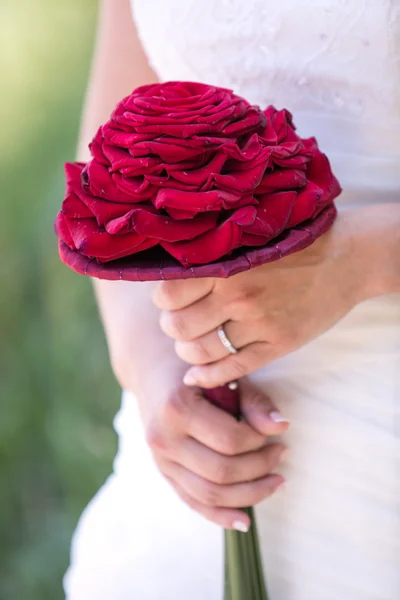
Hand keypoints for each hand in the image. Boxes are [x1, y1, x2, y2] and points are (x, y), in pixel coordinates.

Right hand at [135, 372, 287, 530]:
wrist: (154, 372)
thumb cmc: (197, 371)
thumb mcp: (225, 376)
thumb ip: (253, 401)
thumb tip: (281, 427)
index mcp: (177, 408)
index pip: (230, 440)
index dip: (259, 441)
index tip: (273, 433)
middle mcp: (163, 438)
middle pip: (221, 472)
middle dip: (259, 468)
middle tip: (281, 454)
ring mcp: (161, 460)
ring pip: (209, 494)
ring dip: (249, 494)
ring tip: (276, 481)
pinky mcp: (164, 473)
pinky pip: (194, 503)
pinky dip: (221, 515)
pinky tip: (245, 520)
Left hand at [153, 210, 372, 387]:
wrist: (346, 259)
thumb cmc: (294, 244)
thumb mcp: (250, 241)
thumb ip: (214, 258)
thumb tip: (169, 278)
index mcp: (227, 266)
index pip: (168, 294)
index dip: (163, 302)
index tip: (169, 302)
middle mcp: (238, 296)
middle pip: (179, 326)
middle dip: (172, 328)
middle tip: (179, 324)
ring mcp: (259, 324)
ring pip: (202, 352)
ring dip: (188, 353)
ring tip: (191, 346)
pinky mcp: (278, 345)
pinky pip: (231, 370)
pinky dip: (207, 377)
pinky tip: (197, 376)